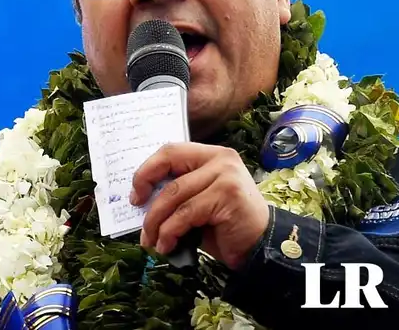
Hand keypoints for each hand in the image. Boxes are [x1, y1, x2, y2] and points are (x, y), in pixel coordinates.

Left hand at [129, 142, 268, 269]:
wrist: (261, 247)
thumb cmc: (224, 225)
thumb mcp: (197, 201)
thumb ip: (176, 192)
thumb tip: (139, 200)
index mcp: (211, 154)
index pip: (170, 151)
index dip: (147, 170)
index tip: (136, 194)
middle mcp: (220, 159)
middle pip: (169, 166)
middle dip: (146, 189)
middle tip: (137, 211)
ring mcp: (225, 176)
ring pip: (174, 195)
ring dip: (155, 222)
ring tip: (150, 241)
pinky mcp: (227, 196)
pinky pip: (185, 214)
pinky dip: (169, 232)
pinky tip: (166, 246)